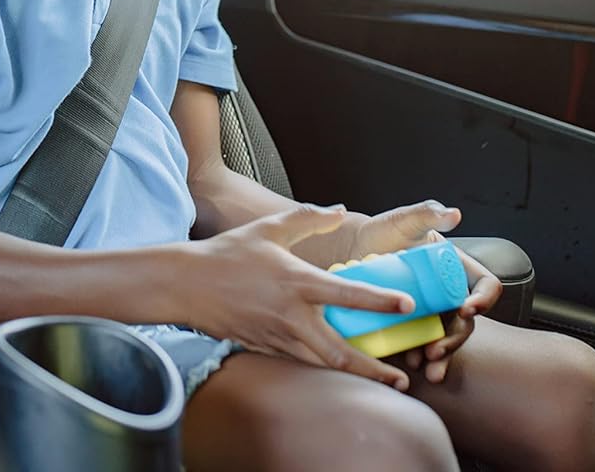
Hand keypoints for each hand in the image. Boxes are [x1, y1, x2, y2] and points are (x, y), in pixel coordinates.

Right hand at [182, 204, 417, 390]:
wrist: (186, 284)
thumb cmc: (228, 253)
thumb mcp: (268, 229)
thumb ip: (307, 219)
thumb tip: (339, 212)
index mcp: (296, 282)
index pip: (347, 294)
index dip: (380, 301)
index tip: (408, 305)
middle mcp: (291, 316)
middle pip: (339, 353)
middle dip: (373, 370)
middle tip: (402, 378)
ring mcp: (277, 337)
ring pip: (322, 365)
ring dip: (354, 376)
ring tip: (383, 382)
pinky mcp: (265, 348)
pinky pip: (301, 363)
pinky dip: (325, 371)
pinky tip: (342, 372)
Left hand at [343, 200, 500, 382]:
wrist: (354, 248)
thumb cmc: (385, 230)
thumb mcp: (406, 219)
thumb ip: (428, 213)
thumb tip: (454, 214)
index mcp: (457, 269)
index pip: (485, 286)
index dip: (483, 300)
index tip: (466, 309)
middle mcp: (449, 293)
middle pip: (464, 322)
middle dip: (454, 340)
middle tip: (437, 352)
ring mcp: (431, 311)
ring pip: (445, 338)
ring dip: (440, 356)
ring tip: (425, 367)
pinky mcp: (412, 324)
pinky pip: (421, 344)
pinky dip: (417, 356)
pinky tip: (407, 363)